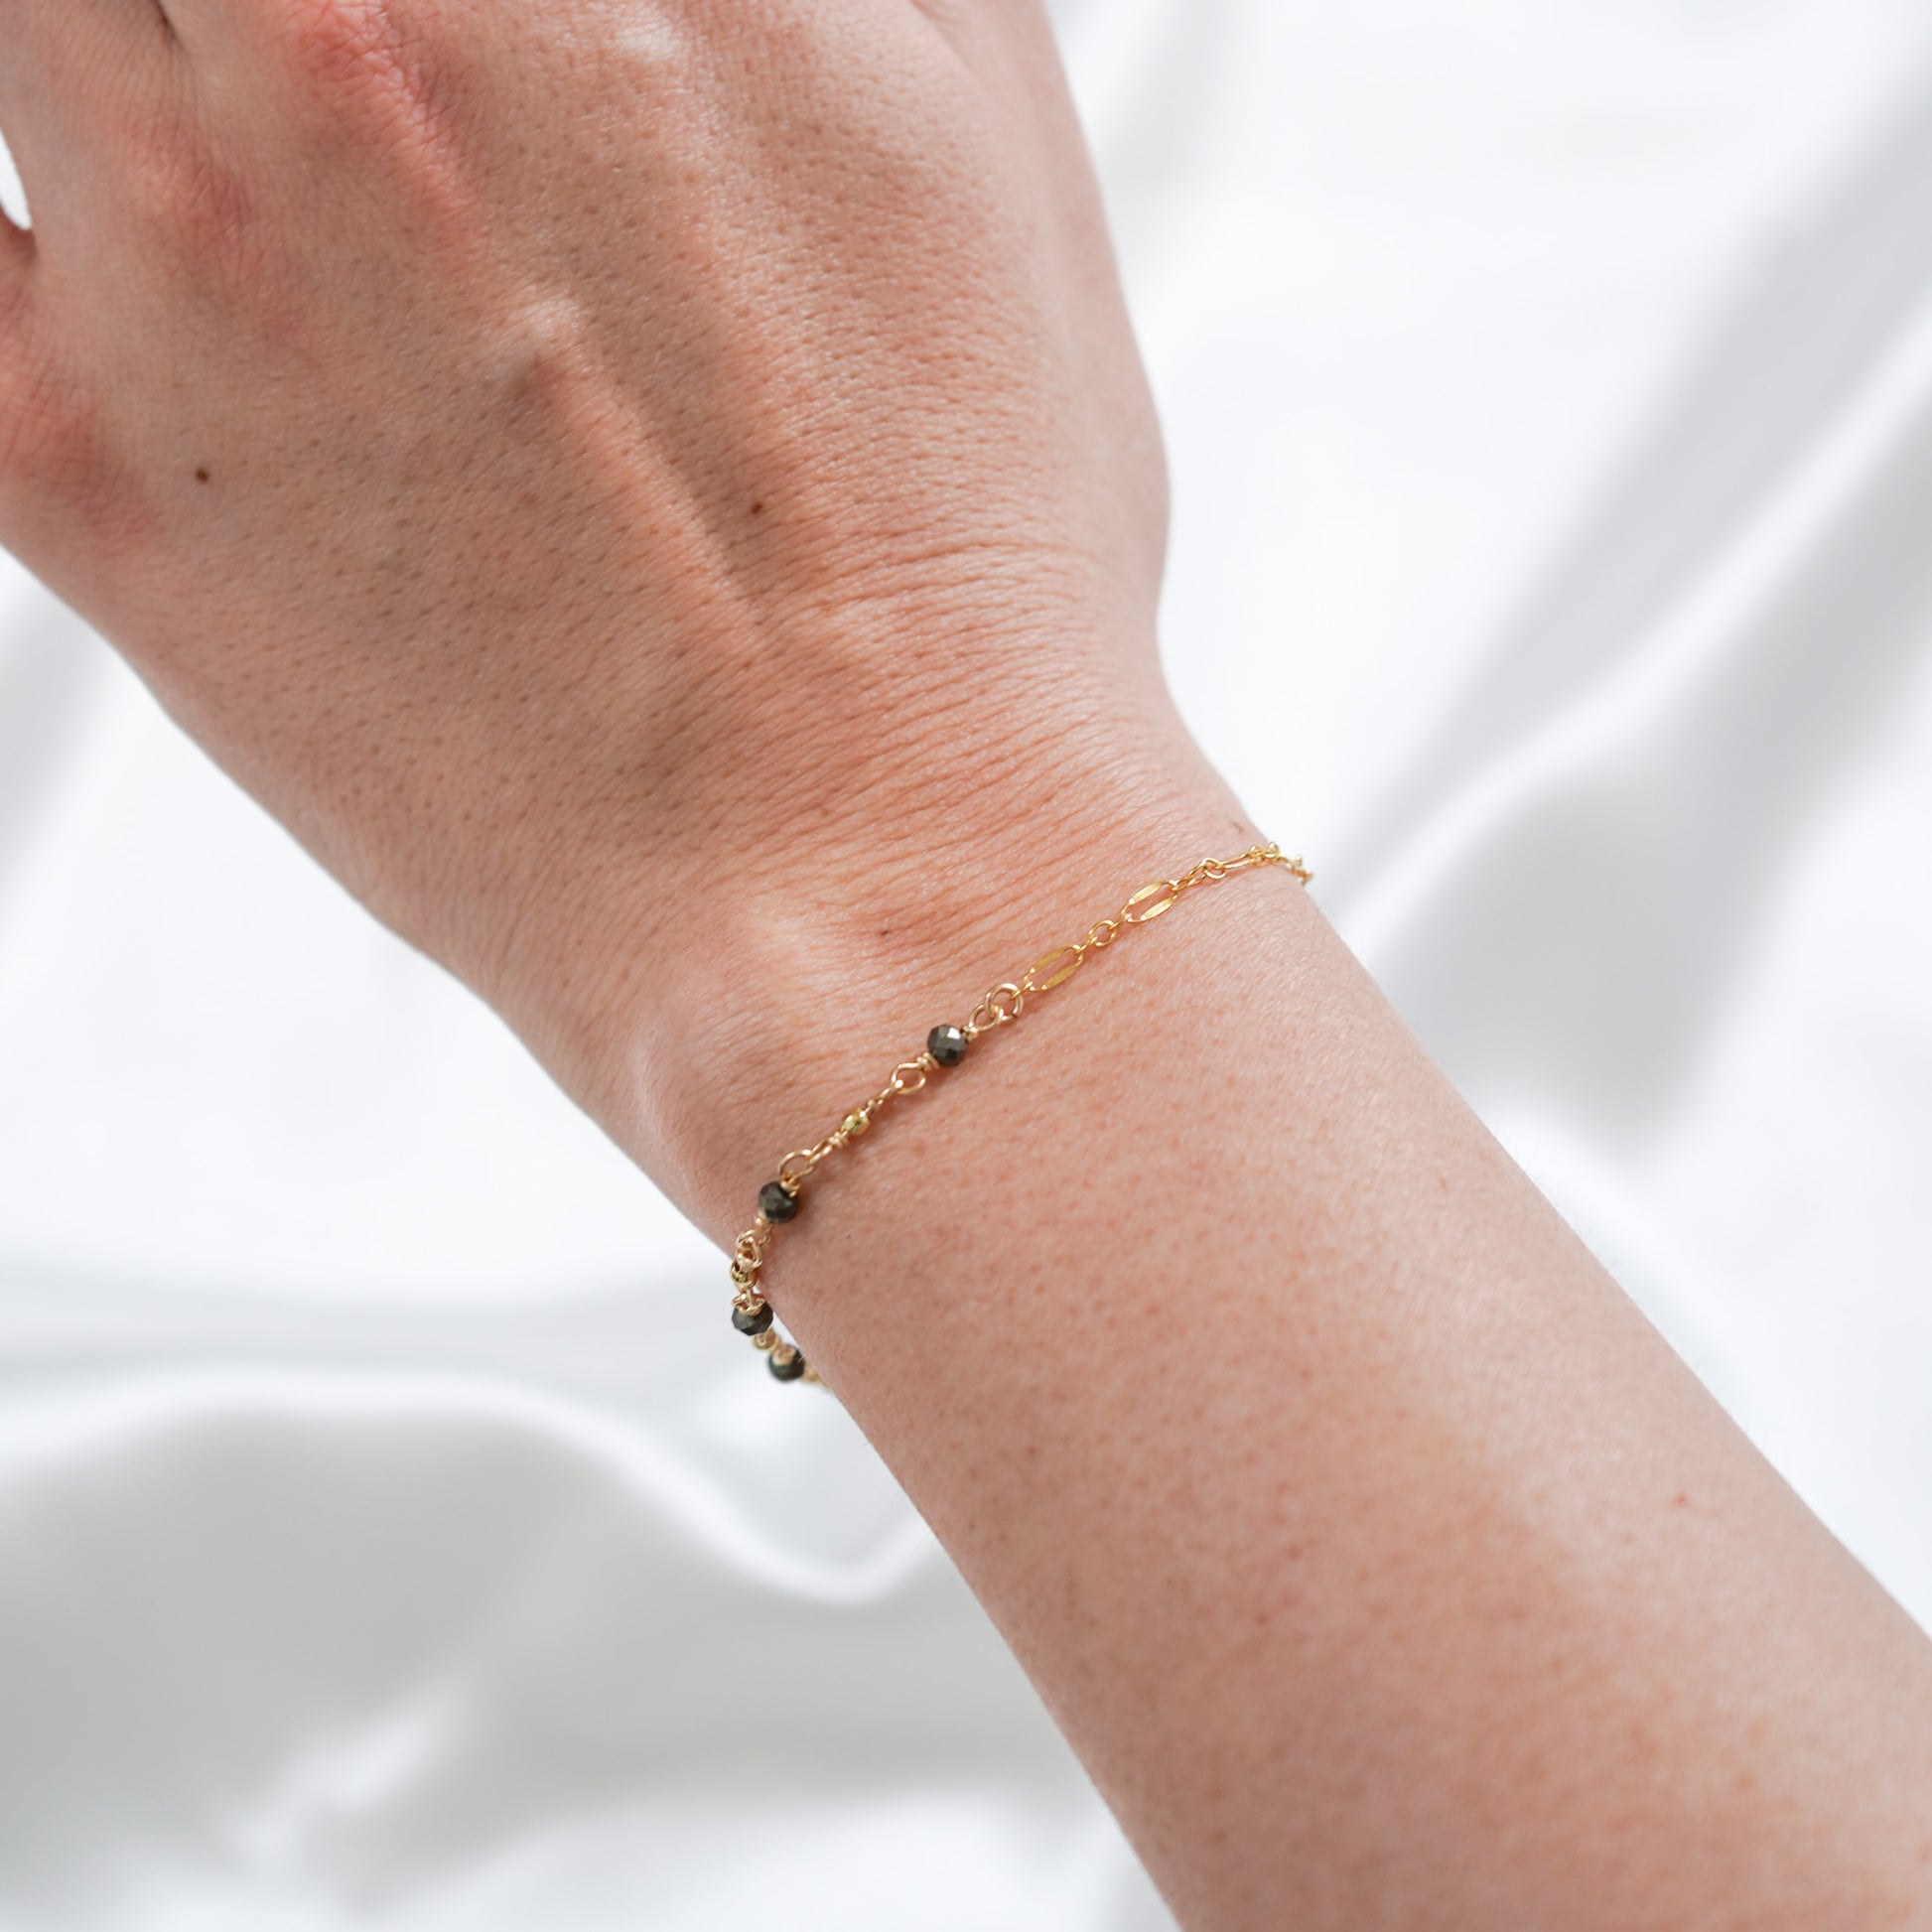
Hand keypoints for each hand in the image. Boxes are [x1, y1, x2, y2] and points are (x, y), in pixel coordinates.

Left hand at [0, 0, 1220, 1206]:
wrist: (868, 890)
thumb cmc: (972, 586)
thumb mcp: (994, 160)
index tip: (490, 41)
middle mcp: (368, 27)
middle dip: (310, 22)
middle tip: (368, 83)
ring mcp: (182, 236)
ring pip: (40, 17)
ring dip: (133, 59)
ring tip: (270, 145)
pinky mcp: (75, 458)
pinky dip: (19, 224)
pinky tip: (123, 254)